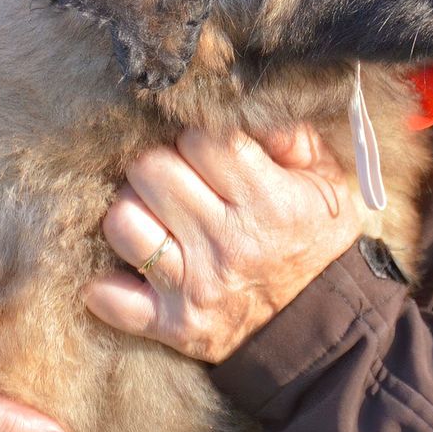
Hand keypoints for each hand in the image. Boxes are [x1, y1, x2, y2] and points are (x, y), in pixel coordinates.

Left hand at [85, 126, 360, 362]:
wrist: (324, 324)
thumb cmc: (316, 238)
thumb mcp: (324, 180)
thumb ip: (291, 136)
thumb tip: (244, 106)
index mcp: (269, 202)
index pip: (200, 140)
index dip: (196, 136)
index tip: (205, 149)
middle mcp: (229, 243)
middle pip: (151, 171)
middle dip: (159, 164)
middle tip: (175, 176)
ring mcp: (196, 287)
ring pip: (123, 224)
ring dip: (131, 212)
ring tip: (154, 215)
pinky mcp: (173, 325)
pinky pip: (109, 299)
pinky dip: (108, 283)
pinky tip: (130, 267)